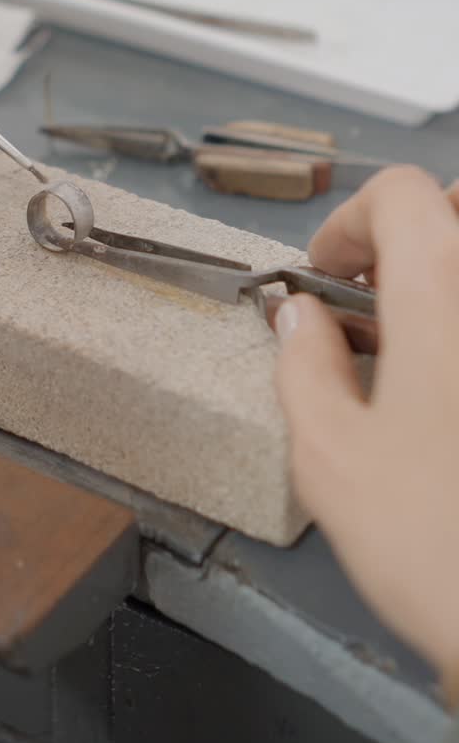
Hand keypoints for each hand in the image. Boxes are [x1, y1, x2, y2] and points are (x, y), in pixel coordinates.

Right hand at [276, 167, 458, 678]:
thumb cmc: (438, 547)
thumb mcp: (332, 455)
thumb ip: (303, 366)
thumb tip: (300, 320)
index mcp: (445, 290)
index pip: (401, 194)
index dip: (349, 223)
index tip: (326, 277)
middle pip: (454, 216)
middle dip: (405, 247)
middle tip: (367, 309)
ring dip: (439, 291)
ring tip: (404, 359)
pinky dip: (457, 331)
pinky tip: (439, 395)